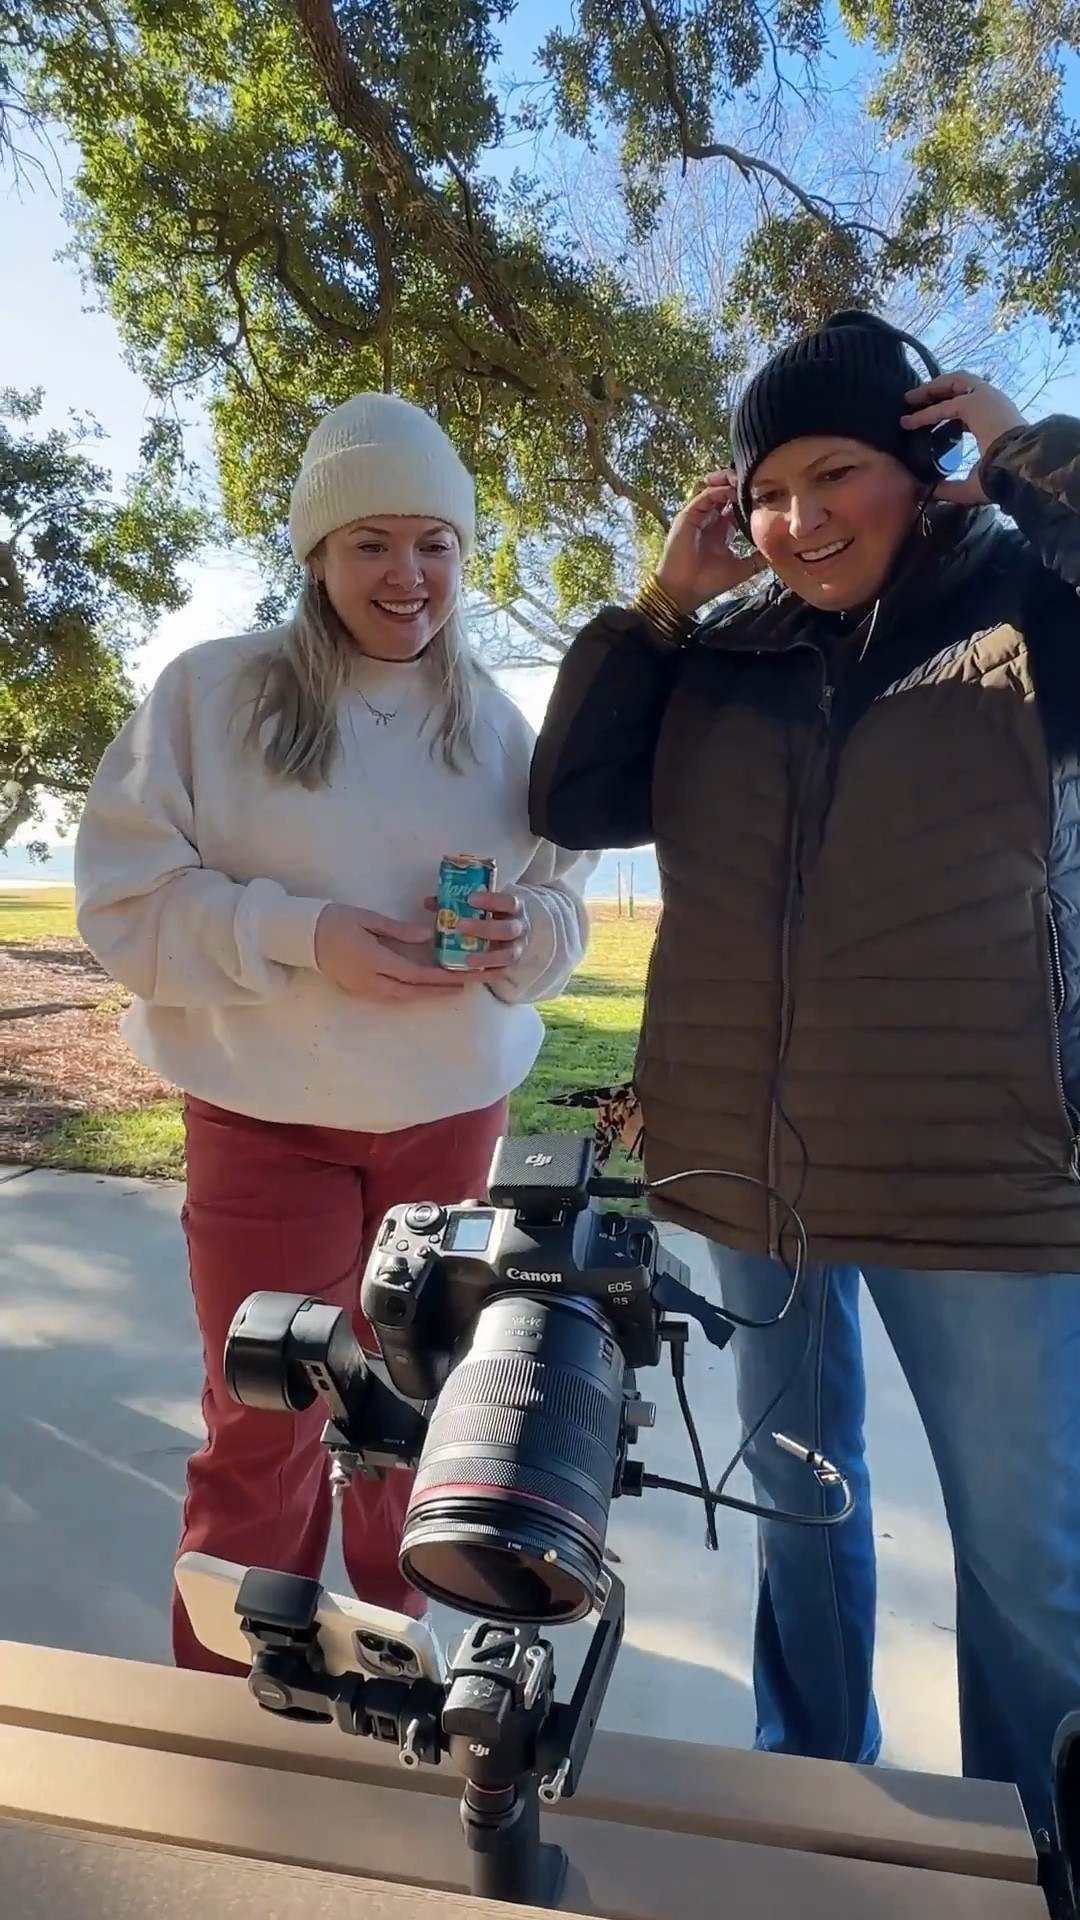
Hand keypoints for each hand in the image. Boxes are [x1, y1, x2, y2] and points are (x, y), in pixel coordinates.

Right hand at [314, 903, 464, 1002]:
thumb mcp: (368, 918)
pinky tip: (419, 988)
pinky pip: (387, 996)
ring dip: (423, 994)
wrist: (302, 935)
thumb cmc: (335, 920)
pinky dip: (407, 993)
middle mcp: (369, 980)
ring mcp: (361, 988)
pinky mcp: (356, 989)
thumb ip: (398, 930)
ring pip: (399, 997)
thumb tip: (427, 937)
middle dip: (436, 991)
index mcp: (373, 960)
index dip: (437, 977)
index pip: (412, 974)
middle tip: (460, 987)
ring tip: (444, 988)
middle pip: (409, 991)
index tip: (458, 977)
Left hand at [423, 888, 527, 973]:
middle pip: (507, 930)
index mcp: (515, 908)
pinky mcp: (510, 966)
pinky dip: (484, 974)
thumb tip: (428, 902)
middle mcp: (520, 929)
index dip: (491, 901)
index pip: (508, 902)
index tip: (470, 899)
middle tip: (460, 925)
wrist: (514, 931)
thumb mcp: (482, 904)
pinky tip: (467, 974)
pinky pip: (500, 974)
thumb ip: (457, 901)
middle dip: (484, 928)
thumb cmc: (493, 914)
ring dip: (487, 957)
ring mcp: (517, 949)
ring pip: (508, 956)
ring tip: (466, 959)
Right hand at [655, 468, 764, 614]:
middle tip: (756, 479)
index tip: (766, 496)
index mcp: (722, 532)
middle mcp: (710, 521)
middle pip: (725, 495)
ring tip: (746, 478)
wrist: (684, 591)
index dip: (749, 501)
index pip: (736, 508)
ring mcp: (698, 517)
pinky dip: (719, 491)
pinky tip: (734, 490)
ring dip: (730, 483)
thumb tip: (779, 550)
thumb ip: (757, 558)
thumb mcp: (742, 569)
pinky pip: (705, 496)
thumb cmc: (709, 582)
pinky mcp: (688, 516)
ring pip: (715, 491)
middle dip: (739, 486)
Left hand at [900, 372, 1026, 504]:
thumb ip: (950, 488)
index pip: (968, 406)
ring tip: (909, 399)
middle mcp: (992, 403)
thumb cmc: (1001, 478)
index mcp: (995, 418)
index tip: (927, 418)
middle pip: (961, 386)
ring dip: (930, 390)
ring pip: (954, 382)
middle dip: (936, 391)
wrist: (1018, 470)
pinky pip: (945, 405)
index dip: (947, 408)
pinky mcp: (975, 403)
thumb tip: (929, 493)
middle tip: (912, 401)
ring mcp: (986, 398)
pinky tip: (910, 421)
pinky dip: (926, 413)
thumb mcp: (972, 485)